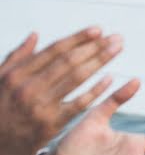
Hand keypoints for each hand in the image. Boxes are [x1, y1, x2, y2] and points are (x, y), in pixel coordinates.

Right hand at [0, 28, 121, 154]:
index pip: (54, 50)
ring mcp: (41, 106)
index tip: (98, 30)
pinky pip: (79, 103)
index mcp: (17, 74)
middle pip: (69, 61)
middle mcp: (29, 88)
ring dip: (100, 61)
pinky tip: (111, 79)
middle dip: (95, 47)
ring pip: (77, 78)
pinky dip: (96, 90)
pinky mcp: (51, 124)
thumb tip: (35, 35)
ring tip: (117, 49)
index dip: (78, 38)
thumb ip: (16, 57)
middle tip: (116, 38)